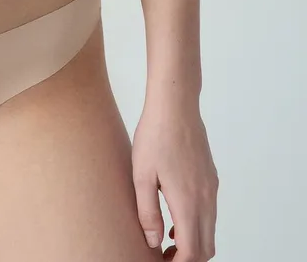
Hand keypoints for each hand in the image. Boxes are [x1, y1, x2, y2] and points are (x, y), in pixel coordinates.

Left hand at [131, 96, 218, 260]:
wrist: (175, 105)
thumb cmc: (155, 136)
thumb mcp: (141, 175)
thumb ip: (147, 212)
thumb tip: (153, 242)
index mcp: (188, 202)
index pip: (191, 251)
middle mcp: (205, 199)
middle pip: (206, 247)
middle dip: (188, 258)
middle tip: (164, 257)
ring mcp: (211, 188)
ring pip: (210, 230)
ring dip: (193, 242)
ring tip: (166, 240)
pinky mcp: (211, 178)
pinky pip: (210, 213)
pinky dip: (198, 225)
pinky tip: (175, 217)